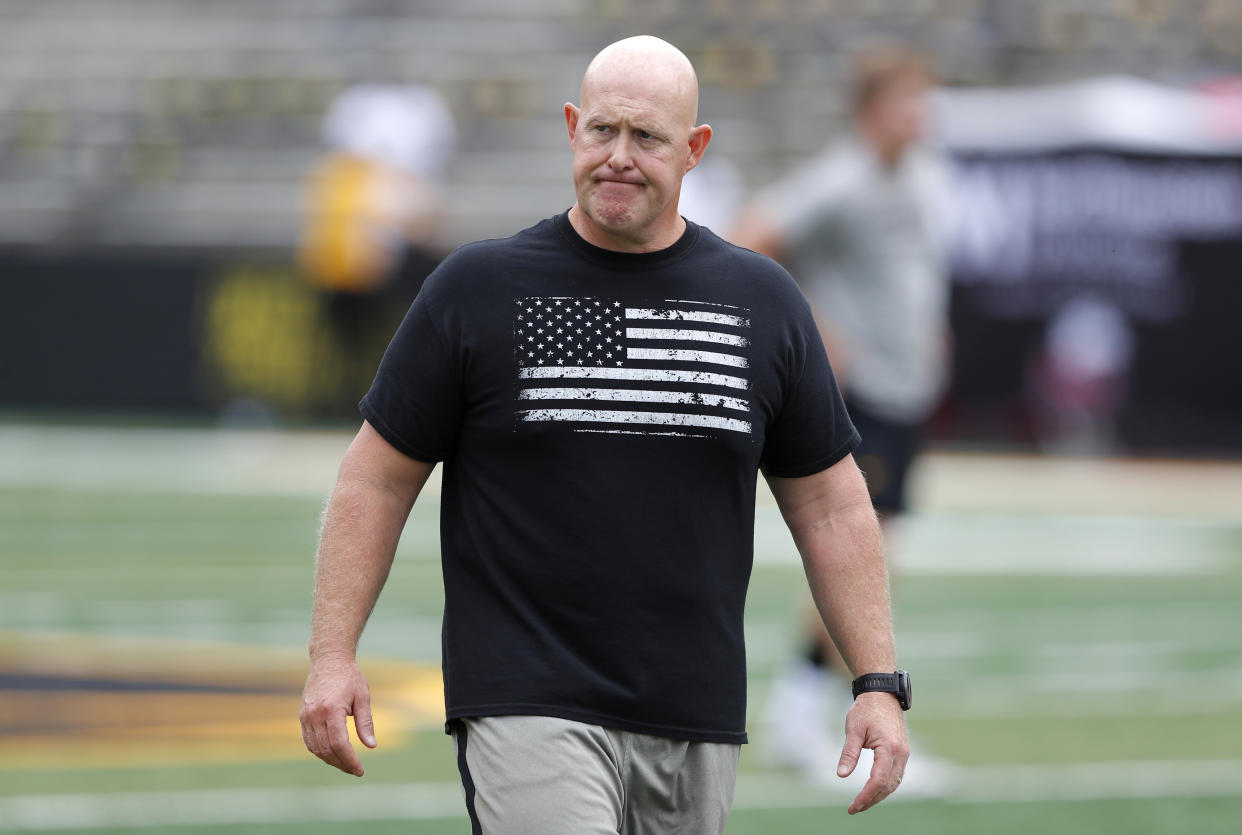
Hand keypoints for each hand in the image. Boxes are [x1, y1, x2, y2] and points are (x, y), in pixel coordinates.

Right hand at [300, 654, 376, 776]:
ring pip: (315, 748)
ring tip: (346, 764)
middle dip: (341, 764)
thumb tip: (371, 746)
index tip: (360, 770)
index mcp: (331, 709)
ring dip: (330, 760)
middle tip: (355, 770)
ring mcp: (306, 716)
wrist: (328, 660)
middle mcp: (315, 715)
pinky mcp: (302, 716)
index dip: (350, 760)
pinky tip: (333, 754)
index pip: (339, 744)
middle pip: (326, 750)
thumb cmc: (349, 676)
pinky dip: (320, 751)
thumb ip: (366, 722)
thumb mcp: (363, 697)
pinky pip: (309, 741)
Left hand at [836, 692, 908, 813]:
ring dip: (879, 795)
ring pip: (894, 783)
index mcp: (889, 748)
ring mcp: (904, 753)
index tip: (853, 806)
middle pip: (887, 785)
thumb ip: (849, 754)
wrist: (882, 694)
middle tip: (854, 809)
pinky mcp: (902, 752)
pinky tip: (874, 791)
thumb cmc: (866, 709)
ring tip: (862, 803)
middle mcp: (901, 753)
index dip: (866, 796)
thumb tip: (841, 775)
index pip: (878, 780)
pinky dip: (886, 786)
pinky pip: (896, 775)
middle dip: (871, 799)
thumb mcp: (853, 729)